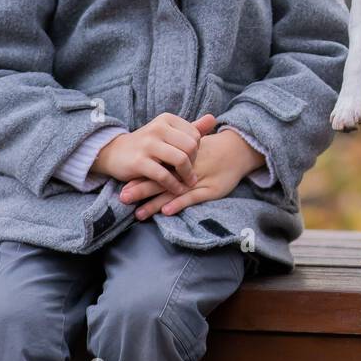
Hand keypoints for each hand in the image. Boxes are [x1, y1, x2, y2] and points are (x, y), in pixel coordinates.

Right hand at [93, 113, 217, 196]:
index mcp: (166, 119)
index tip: (192, 160)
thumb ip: (191, 128)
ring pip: (180, 159)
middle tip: (191, 173)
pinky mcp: (139, 162)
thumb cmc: (147, 144)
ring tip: (188, 183)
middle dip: (194, 162)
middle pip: (190, 146)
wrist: (114, 153)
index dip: (197, 149)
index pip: (195, 134)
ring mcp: (148, 144)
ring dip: (187, 175)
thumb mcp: (168, 133)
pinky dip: (174, 185)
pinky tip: (177, 190)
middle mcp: (158, 128)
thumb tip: (213, 119)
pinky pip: (164, 175)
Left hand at [120, 128, 264, 218]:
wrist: (238, 149)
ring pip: (172, 193)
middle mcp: (185, 171)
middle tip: (123, 198)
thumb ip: (176, 151)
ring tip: (138, 214)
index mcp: (179, 159)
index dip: (140, 176)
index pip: (156, 168)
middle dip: (141, 190)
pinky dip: (179, 204)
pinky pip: (192, 198)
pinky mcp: (210, 190)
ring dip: (155, 203)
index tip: (123, 183)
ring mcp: (197, 181)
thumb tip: (155, 158)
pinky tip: (166, 211)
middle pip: (160, 180)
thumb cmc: (213, 150)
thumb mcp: (194, 146)